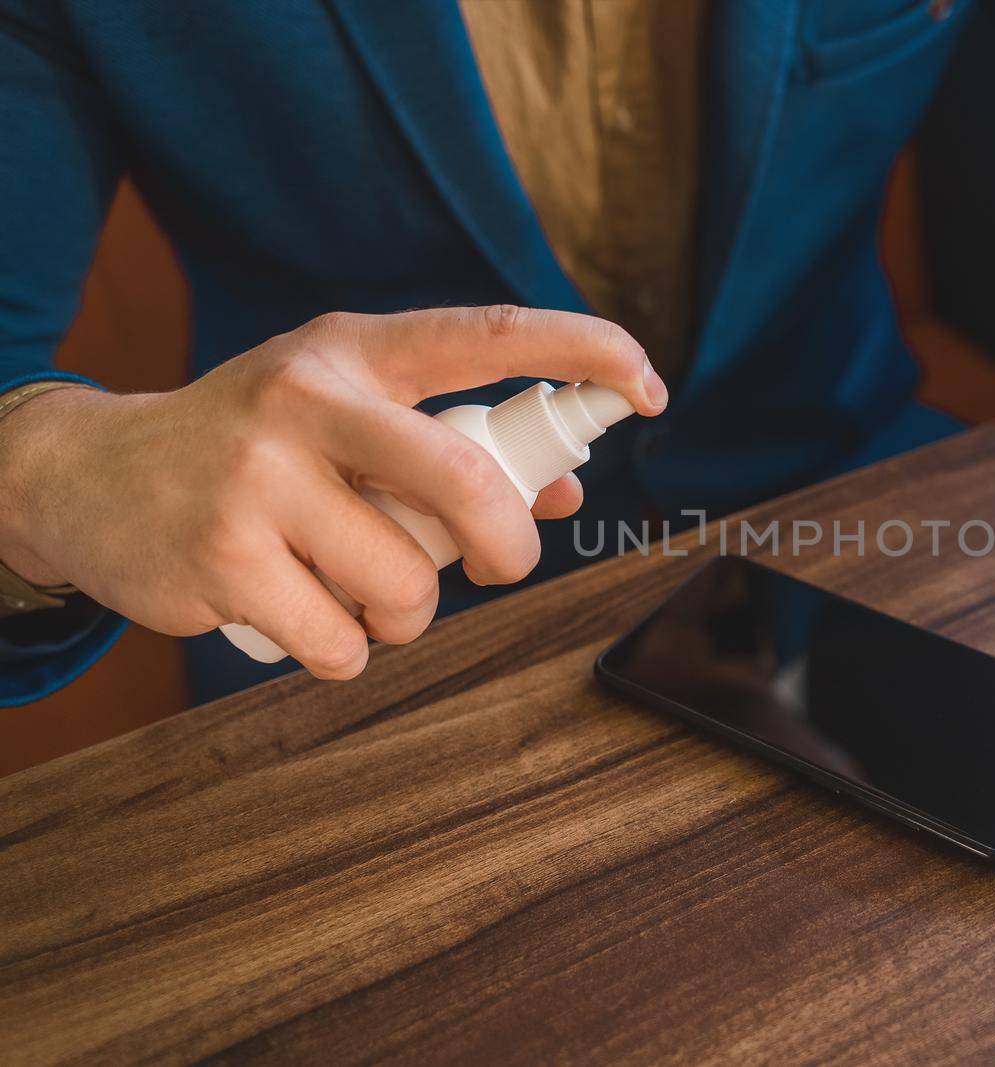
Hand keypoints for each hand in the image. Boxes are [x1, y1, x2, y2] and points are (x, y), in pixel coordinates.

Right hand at [0, 306, 666, 678]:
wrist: (91, 476)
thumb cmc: (257, 445)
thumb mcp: (347, 415)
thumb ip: (451, 443)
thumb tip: (565, 493)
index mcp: (354, 350)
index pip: (490, 333)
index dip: (584, 349)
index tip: (648, 382)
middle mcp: (306, 396)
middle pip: (465, 480)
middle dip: (508, 544)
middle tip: (505, 565)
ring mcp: (256, 476)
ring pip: (407, 581)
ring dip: (407, 610)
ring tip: (358, 587)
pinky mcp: (220, 558)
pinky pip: (343, 641)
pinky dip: (345, 648)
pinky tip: (304, 613)